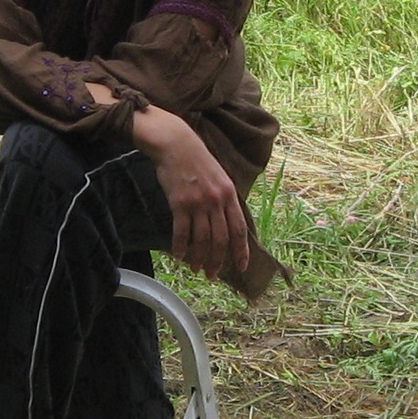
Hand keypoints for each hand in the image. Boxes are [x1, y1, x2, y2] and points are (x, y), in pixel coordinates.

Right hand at [130, 104, 249, 280]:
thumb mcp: (220, 177)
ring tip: (196, 268)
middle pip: (220, 239)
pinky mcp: (179, 203)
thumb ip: (225, 199)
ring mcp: (198, 202)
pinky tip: (178, 256)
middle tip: (212, 275)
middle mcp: (216, 201)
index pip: (239, 229)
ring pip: (201, 239)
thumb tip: (229, 222)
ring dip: (199, 258)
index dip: (241, 251)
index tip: (241, 267)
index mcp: (230, 195)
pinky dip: (180, 247)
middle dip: (217, 261)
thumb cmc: (197, 160)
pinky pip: (181, 232)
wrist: (176, 144)